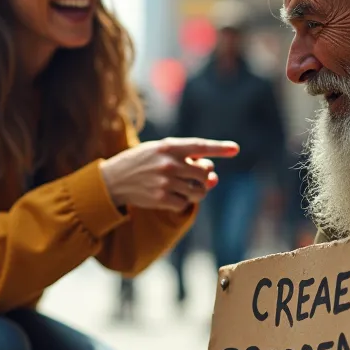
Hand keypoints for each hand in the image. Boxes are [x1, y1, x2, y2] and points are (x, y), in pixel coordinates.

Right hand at [101, 138, 238, 211]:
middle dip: (205, 176)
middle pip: (205, 173)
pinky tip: (173, 196)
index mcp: (169, 146)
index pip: (200, 146)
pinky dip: (183, 201)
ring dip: (198, 191)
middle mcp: (169, 163)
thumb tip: (213, 176)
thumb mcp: (160, 151)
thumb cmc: (142, 162)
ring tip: (188, 187)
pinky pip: (185, 203)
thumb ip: (186, 159)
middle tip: (195, 176)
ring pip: (199, 191)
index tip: (236, 149)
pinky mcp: (161, 198)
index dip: (220, 148)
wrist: (114, 179)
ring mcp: (165, 182)